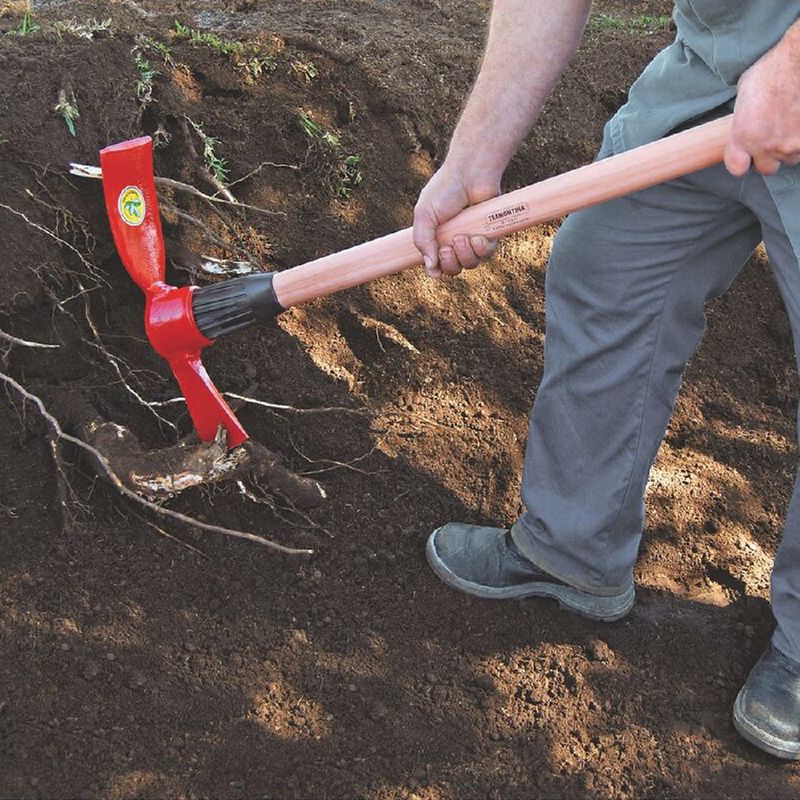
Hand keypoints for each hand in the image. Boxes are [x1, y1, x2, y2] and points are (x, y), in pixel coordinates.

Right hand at [413, 164, 499, 277]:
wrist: (470, 173)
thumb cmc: (444, 190)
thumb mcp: (424, 216)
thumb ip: (423, 242)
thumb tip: (431, 269)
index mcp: (436, 238)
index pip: (435, 265)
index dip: (435, 270)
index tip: (434, 266)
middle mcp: (453, 241)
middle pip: (453, 269)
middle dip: (450, 263)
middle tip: (447, 247)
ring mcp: (471, 239)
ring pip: (470, 264)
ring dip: (465, 256)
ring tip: (462, 237)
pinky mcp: (489, 234)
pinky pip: (486, 254)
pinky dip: (481, 249)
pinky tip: (477, 237)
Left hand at [725, 24, 799, 175]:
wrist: (797, 61)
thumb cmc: (770, 71)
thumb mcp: (744, 97)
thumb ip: (743, 121)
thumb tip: (744, 126)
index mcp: (742, 136)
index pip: (737, 169)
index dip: (743, 163)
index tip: (747, 156)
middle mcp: (763, 145)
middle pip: (767, 168)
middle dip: (769, 156)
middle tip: (773, 138)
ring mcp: (789, 144)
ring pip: (790, 158)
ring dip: (789, 146)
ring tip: (790, 125)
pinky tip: (799, 121)